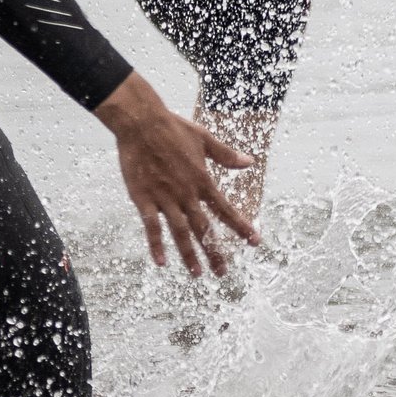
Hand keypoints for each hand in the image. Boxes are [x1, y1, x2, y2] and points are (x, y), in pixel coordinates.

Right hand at [96, 72, 258, 275]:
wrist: (141, 123)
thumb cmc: (172, 128)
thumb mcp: (204, 139)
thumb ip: (226, 155)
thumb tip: (249, 162)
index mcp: (202, 180)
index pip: (226, 210)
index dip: (241, 227)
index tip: (254, 242)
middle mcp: (186, 194)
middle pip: (203, 229)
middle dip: (215, 251)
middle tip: (223, 272)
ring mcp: (165, 198)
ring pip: (180, 233)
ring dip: (189, 254)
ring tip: (197, 273)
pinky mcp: (144, 199)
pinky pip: (151, 227)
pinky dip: (156, 245)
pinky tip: (161, 262)